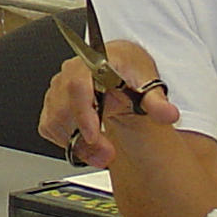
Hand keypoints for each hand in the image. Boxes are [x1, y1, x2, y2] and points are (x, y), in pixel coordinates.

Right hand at [35, 41, 181, 168]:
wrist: (121, 68)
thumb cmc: (130, 69)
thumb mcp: (149, 82)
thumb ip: (157, 102)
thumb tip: (168, 114)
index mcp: (92, 62)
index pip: (77, 85)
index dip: (83, 113)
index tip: (95, 136)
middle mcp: (70, 72)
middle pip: (64, 108)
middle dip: (84, 139)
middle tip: (107, 154)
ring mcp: (58, 88)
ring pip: (55, 121)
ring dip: (78, 145)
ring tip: (102, 154)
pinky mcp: (52, 103)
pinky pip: (49, 127)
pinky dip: (66, 142)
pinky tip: (86, 145)